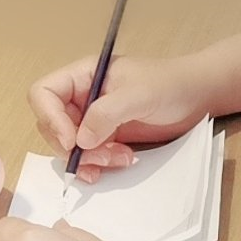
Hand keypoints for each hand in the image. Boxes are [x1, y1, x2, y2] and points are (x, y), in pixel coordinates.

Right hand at [28, 51, 222, 181]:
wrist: (197, 97)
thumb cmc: (170, 85)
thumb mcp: (139, 95)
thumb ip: (107, 113)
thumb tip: (79, 140)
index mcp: (82, 75)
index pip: (43, 93)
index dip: (50, 118)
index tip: (72, 141)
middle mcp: (81, 96)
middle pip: (52, 126)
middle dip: (74, 147)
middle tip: (102, 156)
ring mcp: (92, 118)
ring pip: (69, 146)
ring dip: (89, 159)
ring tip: (120, 159)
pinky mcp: (104, 136)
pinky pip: (87, 156)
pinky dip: (97, 165)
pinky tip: (119, 163)